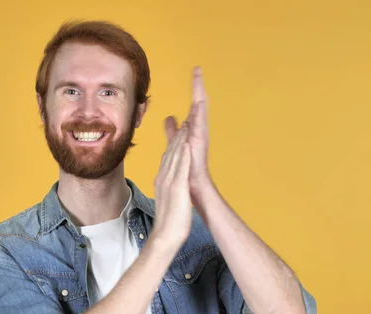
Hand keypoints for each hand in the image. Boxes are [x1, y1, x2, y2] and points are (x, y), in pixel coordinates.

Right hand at [152, 123, 191, 247]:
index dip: (173, 145)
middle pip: (170, 154)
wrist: (165, 236)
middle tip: (183, 123)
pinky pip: (180, 167)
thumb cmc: (168, 223)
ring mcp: (169, 182)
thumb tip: (170, 190)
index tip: (179, 134)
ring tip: (186, 127)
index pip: (167, 159)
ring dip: (180, 141)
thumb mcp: (167, 202)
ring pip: (174, 157)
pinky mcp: (177, 187)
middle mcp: (163, 178)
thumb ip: (169, 192)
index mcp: (161, 181)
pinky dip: (183, 155)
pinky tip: (186, 144)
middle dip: (177, 138)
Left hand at [165, 67, 210, 194]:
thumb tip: (169, 118)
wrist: (193, 186)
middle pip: (197, 105)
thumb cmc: (186, 171)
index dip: (191, 95)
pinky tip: (199, 95)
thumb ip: (172, 132)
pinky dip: (200, 107)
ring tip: (197, 73)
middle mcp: (197, 130)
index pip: (191, 109)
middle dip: (197, 87)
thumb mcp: (175, 147)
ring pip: (200, 108)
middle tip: (197, 70)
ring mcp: (200, 134)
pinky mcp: (200, 139)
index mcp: (190, 132)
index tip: (192, 78)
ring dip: (199, 91)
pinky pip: (200, 119)